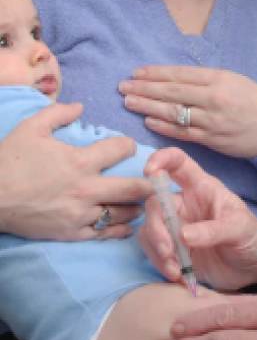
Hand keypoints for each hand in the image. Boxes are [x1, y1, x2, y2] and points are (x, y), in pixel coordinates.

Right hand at [0, 102, 151, 239]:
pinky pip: (103, 233)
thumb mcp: (31, 128)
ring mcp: (80, 214)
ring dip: (137, 207)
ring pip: (122, 213)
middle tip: (159, 181)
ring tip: (144, 203)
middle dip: (149, 184)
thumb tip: (80, 106)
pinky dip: (119, 230)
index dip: (129, 146)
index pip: (120, 150)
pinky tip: (128, 226)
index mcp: (80, 161)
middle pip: (132, 187)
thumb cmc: (8, 161)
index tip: (131, 147)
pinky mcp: (71, 233)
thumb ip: (58, 113)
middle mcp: (87, 189)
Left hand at [119, 66, 256, 157]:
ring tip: (129, 102)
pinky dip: (163, 127)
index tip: (136, 72)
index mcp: (219, 79)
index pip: (180, 74)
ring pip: (173, 112)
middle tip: (123, 87)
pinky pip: (182, 132)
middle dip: (145, 89)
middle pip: (172, 92)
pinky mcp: (212, 139)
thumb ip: (206, 80)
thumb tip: (174, 78)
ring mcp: (212, 120)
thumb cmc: (254, 101)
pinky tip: (148, 121)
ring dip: (148, 107)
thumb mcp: (234, 80)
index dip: (156, 73)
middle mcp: (214, 98)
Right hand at [138, 147, 256, 289]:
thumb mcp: (241, 229)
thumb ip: (215, 230)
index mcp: (203, 188)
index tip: (149, 170)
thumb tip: (184, 235)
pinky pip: (153, 249)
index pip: (179, 163)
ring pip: (150, 229)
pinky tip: (177, 274)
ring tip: (176, 269)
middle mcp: (185, 204)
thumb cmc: (252, 237)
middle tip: (169, 251)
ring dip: (158, 250)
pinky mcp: (173, 248)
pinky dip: (160, 262)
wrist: (255, 268)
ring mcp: (177, 226)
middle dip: (157, 228)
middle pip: (156, 203)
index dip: (162, 159)